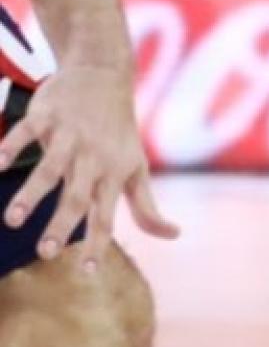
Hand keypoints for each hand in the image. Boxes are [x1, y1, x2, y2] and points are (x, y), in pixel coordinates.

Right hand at [0, 68, 178, 268]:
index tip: (88, 271)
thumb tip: (174, 235)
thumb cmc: (119, 132)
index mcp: (113, 173)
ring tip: (12, 219)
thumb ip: (147, 206)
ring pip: (49, 168)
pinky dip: (11, 147)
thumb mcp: (137, 167)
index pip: (107, 214)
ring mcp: (68, 135)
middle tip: (46, 252)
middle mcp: (92, 157)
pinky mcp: (46, 115)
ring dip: (31, 194)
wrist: (104, 75)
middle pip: (77, 196)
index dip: (99, 242)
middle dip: (62, 224)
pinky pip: (26, 132)